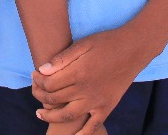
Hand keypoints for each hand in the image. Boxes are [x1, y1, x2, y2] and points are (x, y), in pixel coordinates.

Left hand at [32, 28, 151, 134]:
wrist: (133, 49)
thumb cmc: (106, 43)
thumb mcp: (83, 44)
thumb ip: (62, 58)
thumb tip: (42, 70)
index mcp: (78, 73)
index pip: (49, 84)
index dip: (38, 81)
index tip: (34, 75)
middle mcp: (86, 91)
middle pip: (55, 99)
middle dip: (40, 95)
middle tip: (35, 90)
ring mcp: (97, 102)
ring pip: (68, 116)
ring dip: (51, 116)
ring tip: (40, 113)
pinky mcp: (107, 107)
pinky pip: (92, 126)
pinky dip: (81, 134)